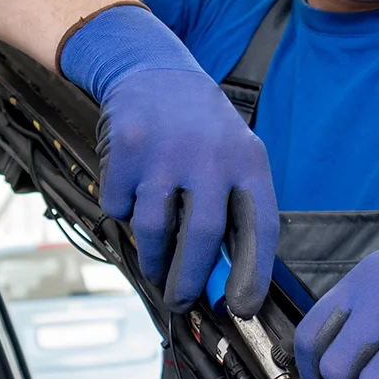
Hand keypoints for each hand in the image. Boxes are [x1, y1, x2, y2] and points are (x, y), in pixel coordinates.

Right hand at [59, 4, 278, 314]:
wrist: (153, 70)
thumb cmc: (201, 130)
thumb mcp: (233, 157)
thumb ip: (234, 210)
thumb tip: (228, 282)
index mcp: (248, 161)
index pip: (260, 226)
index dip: (253, 273)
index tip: (242, 308)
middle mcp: (210, 155)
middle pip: (202, 236)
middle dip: (190, 280)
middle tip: (181, 301)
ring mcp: (165, 151)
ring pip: (155, 228)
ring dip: (154, 259)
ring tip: (156, 268)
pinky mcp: (126, 148)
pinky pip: (118, 206)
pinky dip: (121, 214)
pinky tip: (132, 199)